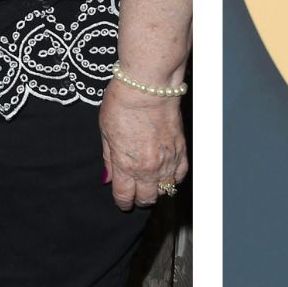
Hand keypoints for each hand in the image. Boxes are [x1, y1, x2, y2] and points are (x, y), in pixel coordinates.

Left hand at [98, 81, 186, 210]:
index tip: (122, 200)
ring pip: (166, 189)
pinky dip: (174, 177)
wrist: (148, 84)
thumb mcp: (105, 131)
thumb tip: (109, 177)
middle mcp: (149, 167)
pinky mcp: (181, 149)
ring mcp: (167, 159)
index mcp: (126, 164)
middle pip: (148, 198)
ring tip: (151, 181)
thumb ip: (109, 158)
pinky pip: (180, 174)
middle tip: (135, 191)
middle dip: (140, 198)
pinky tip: (166, 171)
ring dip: (157, 188)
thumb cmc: (123, 102)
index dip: (123, 202)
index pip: (126, 197)